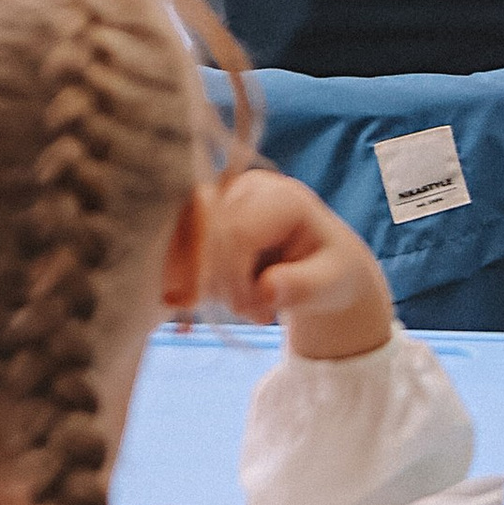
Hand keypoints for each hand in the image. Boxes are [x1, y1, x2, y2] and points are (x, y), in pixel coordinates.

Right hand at [198, 167, 394, 361]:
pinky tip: (221, 304)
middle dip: (220, 288)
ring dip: (204, 290)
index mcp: (280, 196)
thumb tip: (267, 288)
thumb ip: (302, 286)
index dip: (235, 280)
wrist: (319, 268)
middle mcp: (242, 189)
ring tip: (250, 310)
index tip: (261, 314)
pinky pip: (173, 255)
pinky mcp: (197, 221)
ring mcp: (215, 202)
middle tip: (258, 316)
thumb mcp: (330, 284)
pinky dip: (189, 287)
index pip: (236, 233)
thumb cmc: (328, 272)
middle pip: (202, 237)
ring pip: (181, 247)